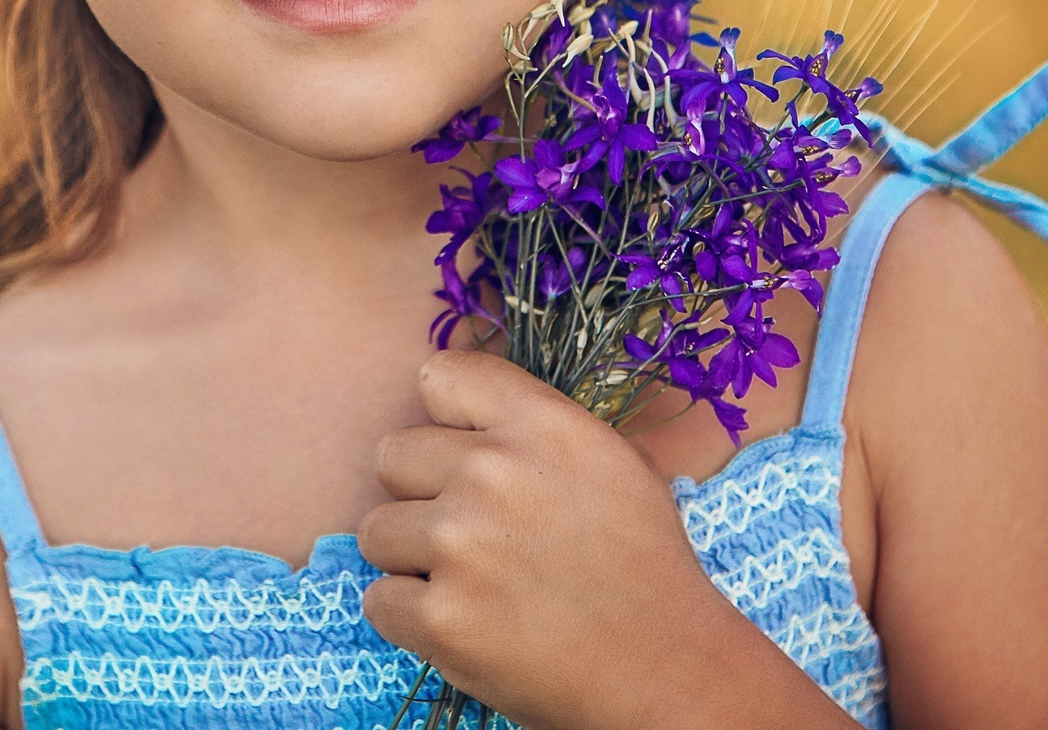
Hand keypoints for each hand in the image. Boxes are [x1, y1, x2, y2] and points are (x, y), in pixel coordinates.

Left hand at [357, 350, 849, 729]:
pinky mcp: (441, 618)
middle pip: (393, 455)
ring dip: (411, 559)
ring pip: (377, 529)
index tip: (464, 453)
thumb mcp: (610, 460)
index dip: (444, 419)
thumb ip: (532, 424)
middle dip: (421, 494)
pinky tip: (466, 623)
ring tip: (472, 583)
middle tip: (471, 534)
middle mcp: (494, 472)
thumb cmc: (644, 564)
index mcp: (540, 423)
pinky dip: (411, 618)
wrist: (670, 671)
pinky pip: (378, 599)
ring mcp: (461, 545)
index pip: (439, 376)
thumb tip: (459, 408)